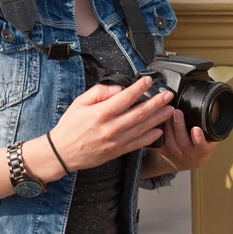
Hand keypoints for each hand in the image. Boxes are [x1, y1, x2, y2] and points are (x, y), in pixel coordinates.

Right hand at [50, 76, 174, 171]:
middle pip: (139, 113)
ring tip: (169, 110)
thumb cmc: (70, 126)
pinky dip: (150, 137)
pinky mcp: (117, 152)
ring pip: (142, 128)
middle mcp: (111, 128)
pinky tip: (159, 130)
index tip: (149, 81)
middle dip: (156, 103)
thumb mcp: (79, 102)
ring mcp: (116, 141)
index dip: (139, 88)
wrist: (62, 152)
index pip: (126, 97)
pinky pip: (138, 144)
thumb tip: (118, 90)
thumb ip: (99, 92)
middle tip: (168, 95)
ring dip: (158, 118)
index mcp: (101, 113)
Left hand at [153, 109, 217, 171]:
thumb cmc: (199, 145)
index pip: (202, 146)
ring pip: (170, 144)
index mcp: (202, 151)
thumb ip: (210, 127)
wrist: (187, 160)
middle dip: (179, 127)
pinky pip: (158, 146)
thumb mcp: (210, 139)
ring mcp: (175, 155)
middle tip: (176, 112)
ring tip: (165, 114)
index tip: (196, 128)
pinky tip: (154, 124)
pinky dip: (155, 136)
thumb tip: (214, 108)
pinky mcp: (163, 153)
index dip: (199, 139)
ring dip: (167, 128)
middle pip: (183, 143)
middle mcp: (189, 155)